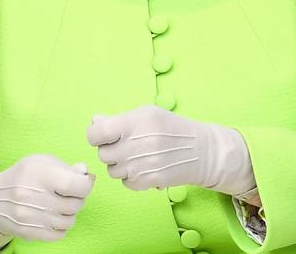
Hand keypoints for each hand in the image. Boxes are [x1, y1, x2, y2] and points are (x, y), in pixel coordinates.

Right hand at [0, 154, 94, 253]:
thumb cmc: (23, 177)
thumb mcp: (41, 162)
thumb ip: (65, 167)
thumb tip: (86, 173)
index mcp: (38, 173)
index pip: (75, 185)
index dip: (86, 184)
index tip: (84, 181)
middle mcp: (32, 195)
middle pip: (75, 204)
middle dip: (77, 199)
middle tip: (69, 193)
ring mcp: (30, 216)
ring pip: (69, 221)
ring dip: (69, 214)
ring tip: (59, 205)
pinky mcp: (29, 232)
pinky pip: (59, 234)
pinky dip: (60, 227)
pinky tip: (51, 216)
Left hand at [86, 106, 254, 194]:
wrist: (201, 151)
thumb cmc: (172, 128)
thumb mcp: (147, 114)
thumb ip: (118, 119)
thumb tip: (94, 121)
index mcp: (134, 123)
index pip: (96, 134)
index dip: (96, 134)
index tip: (104, 134)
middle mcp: (136, 145)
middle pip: (103, 154)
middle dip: (111, 149)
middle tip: (126, 144)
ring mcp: (141, 166)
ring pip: (112, 170)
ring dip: (120, 164)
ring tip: (137, 155)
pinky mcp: (148, 182)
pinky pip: (125, 182)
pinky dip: (131, 177)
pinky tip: (144, 167)